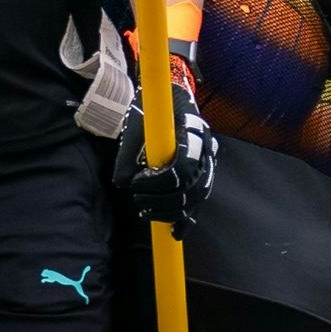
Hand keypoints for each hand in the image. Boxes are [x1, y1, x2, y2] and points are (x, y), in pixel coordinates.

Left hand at [114, 49, 217, 224]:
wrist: (171, 99)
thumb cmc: (153, 111)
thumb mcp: (136, 126)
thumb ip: (129, 154)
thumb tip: (122, 182)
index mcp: (193, 134)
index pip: (181, 167)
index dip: (158, 182)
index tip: (137, 184)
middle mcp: (207, 151)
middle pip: (189, 188)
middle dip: (161, 200)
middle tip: (138, 200)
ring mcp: (208, 165)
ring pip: (194, 198)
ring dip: (170, 211)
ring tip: (146, 211)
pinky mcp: (202, 178)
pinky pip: (198, 204)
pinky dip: (187, 220)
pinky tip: (175, 232)